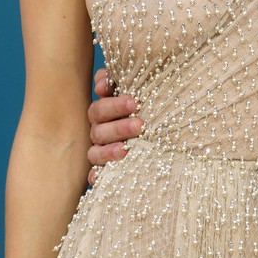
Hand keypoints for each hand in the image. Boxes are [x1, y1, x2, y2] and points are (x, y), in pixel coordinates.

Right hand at [86, 68, 141, 182]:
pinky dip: (96, 175)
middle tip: (140, 124)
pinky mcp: (106, 169)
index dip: (113, 105)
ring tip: (127, 148)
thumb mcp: (140, 89)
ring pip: (95, 152)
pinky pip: (96, 174)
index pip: (100, 109)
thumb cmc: (148, 105)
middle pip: (98, 129)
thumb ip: (120, 80)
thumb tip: (102, 84)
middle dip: (119, 127)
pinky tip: (99, 176)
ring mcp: (102, 151)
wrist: (162, 130)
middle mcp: (101, 131)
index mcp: (105, 113)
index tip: (134, 101)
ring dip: (109, 150)